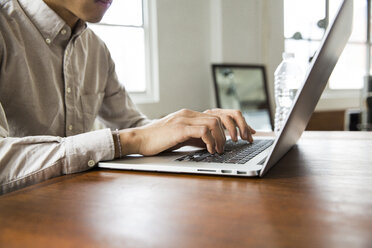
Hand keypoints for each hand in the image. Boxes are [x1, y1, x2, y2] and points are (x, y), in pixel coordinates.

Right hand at [118, 108, 254, 156]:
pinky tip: (210, 150)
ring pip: (215, 122)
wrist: (139, 140)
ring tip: (219, 150)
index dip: (238, 123)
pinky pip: (203, 130)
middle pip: (223, 115)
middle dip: (237, 128)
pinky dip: (211, 140)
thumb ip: (198, 137)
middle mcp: (191, 113)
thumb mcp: (182, 138)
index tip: (249, 133)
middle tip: (242, 141)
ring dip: (222, 138)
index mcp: (192, 115)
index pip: (221, 113)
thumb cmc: (159, 141)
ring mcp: (185, 118)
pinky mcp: (179, 127)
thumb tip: (214, 144)